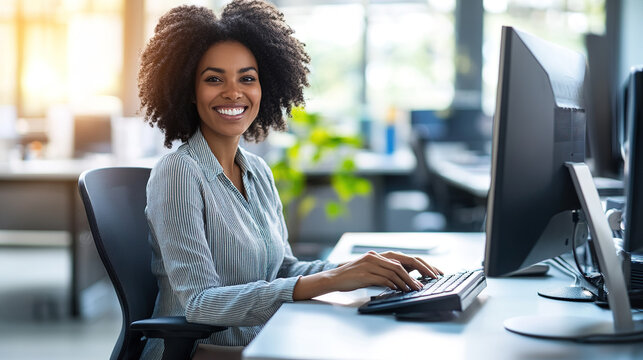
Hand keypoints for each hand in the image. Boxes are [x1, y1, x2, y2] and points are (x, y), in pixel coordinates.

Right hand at [292, 251, 443, 299]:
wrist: (334, 278)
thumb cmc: (353, 276)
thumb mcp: (371, 270)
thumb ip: (385, 272)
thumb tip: (403, 280)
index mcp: (379, 255)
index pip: (405, 258)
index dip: (420, 264)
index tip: (432, 273)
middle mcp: (376, 257)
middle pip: (403, 262)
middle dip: (418, 271)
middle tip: (429, 280)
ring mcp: (371, 264)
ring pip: (395, 271)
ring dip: (407, 281)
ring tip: (416, 289)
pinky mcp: (366, 273)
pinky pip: (384, 279)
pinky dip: (394, 284)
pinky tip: (400, 290)